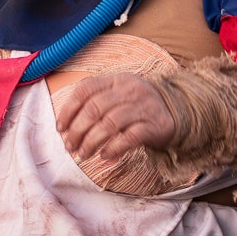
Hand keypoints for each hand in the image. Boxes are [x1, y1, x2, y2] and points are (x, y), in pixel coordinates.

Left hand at [54, 72, 177, 163]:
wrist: (176, 111)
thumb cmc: (136, 106)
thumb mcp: (117, 94)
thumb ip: (94, 101)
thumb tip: (66, 126)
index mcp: (115, 79)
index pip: (85, 89)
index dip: (69, 109)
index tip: (60, 128)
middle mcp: (128, 90)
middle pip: (95, 108)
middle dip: (77, 130)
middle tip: (70, 147)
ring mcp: (142, 107)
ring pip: (110, 123)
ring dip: (91, 141)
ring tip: (83, 154)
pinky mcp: (154, 125)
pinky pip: (130, 137)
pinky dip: (114, 148)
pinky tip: (104, 156)